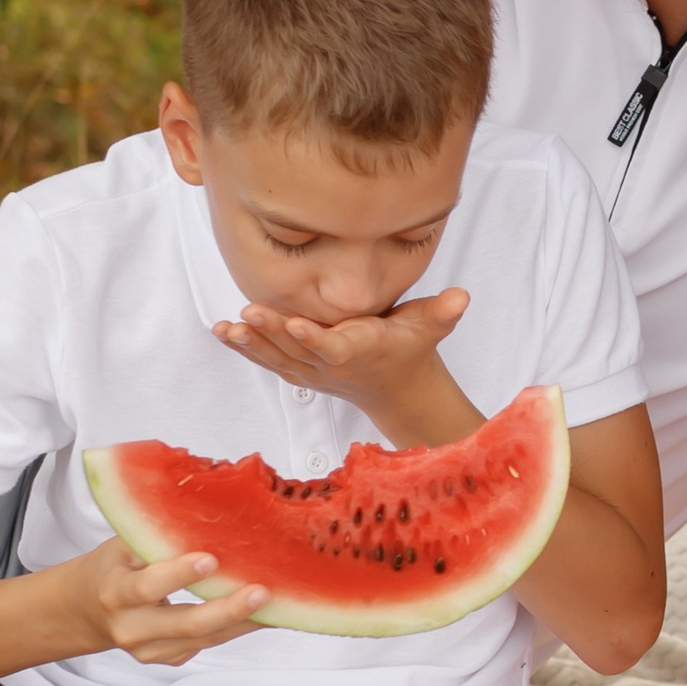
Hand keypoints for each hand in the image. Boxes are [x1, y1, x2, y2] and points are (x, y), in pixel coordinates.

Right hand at [68, 537, 264, 665]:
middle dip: (227, 610)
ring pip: (204, 638)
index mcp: (116, 592)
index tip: (211, 559)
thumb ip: (156, 536)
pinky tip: (262, 612)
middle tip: (261, 592)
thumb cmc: (113, 567)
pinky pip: (208, 644)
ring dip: (244, 622)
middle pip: (185, 624)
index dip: (179, 575)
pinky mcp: (168, 658)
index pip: (148, 587)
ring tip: (278, 603)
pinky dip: (236, 628)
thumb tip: (209, 512)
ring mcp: (150, 650)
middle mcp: (132, 628)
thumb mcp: (123, 545)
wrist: (86, 611)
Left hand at [215, 289, 471, 432]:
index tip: (295, 324)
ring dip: (251, 344)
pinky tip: (223, 333)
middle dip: (271, 333)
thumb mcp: (432, 326)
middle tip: (247, 313)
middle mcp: (333, 365)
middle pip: (298, 351)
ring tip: (225, 328)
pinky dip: (246, 349)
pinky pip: (269, 361)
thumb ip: (444, 311)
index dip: (314, 338)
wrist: (398, 388)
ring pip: (277, 359)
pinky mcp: (299, 371)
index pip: (335, 346)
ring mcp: (313, 371)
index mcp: (362, 351)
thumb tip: (462, 296)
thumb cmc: (411, 346)